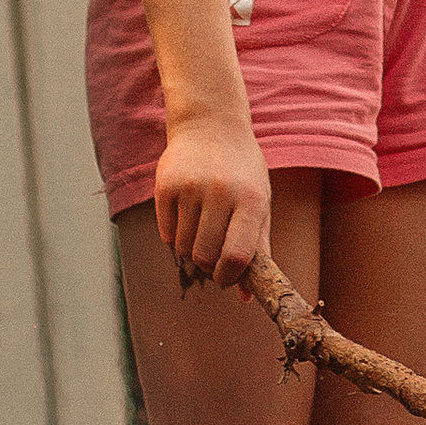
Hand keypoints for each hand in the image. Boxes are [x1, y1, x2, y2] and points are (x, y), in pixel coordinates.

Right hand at [154, 104, 271, 287]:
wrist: (211, 127)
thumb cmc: (242, 173)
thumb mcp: (260, 203)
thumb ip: (257, 248)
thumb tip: (247, 297)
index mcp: (251, 200)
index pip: (237, 255)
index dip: (230, 277)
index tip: (227, 278)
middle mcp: (221, 193)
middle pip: (206, 256)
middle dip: (209, 266)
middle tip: (213, 255)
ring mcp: (191, 188)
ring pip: (185, 249)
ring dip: (192, 250)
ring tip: (202, 228)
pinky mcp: (165, 186)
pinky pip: (167, 234)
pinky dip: (176, 236)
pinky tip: (187, 216)